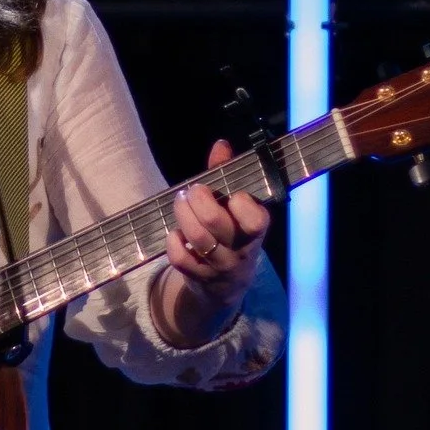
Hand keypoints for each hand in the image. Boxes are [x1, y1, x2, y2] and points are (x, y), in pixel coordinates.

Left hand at [153, 139, 270, 345]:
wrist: (228, 284)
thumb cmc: (232, 234)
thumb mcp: (237, 208)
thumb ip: (228, 175)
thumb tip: (221, 145)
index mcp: (255, 230)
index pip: (255, 220)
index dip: (241, 204)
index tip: (232, 194)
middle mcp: (240, 250)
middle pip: (216, 223)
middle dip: (199, 199)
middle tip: (193, 190)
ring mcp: (219, 266)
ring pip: (198, 239)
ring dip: (183, 214)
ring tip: (180, 201)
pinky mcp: (198, 277)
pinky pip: (181, 259)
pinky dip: (173, 241)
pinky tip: (175, 233)